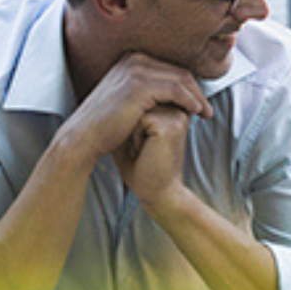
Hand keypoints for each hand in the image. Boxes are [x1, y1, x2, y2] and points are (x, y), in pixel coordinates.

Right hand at [56, 53, 211, 167]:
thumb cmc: (105, 123)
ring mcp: (136, 70)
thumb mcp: (125, 98)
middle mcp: (134, 59)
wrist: (84, 136)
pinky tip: (196, 112)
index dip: (188, 85)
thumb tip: (166, 94)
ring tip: (206, 112)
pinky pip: (176, 90)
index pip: (170, 67)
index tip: (199, 101)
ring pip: (181, 79)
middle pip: (178, 71)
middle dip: (196, 90)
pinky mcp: (140, 86)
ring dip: (197, 97)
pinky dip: (190, 101)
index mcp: (131, 59)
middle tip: (207, 108)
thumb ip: (144, 90)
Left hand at [117, 103, 192, 218]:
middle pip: (139, 102)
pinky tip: (144, 152)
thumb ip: (129, 112)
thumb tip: (112, 96)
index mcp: (172, 109)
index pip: (139, 101)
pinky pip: (140, 120)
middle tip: (144, 149)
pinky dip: (135, 138)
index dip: (132, 124)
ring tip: (144, 149)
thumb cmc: (141, 166)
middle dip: (133, 127)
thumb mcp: (131, 132)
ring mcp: (176, 116)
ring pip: (139, 109)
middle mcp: (178, 110)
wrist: (156, 193)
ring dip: (133, 131)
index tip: (144, 146)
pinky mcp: (170, 125)